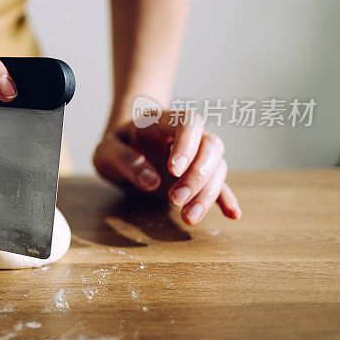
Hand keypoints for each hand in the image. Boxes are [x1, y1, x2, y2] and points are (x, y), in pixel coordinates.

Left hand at [93, 110, 240, 224]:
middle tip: (175, 201)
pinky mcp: (197, 176)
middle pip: (210, 146)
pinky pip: (219, 184)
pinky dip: (225, 198)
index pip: (188, 123)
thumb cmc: (115, 146)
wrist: (122, 150)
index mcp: (162, 122)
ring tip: (188, 218)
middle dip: (197, 176)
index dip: (187, 144)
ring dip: (207, 193)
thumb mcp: (106, 151)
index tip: (174, 170)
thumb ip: (124, 160)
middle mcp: (185, 137)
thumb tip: (151, 181)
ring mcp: (195, 156)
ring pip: (217, 167)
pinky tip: (232, 214)